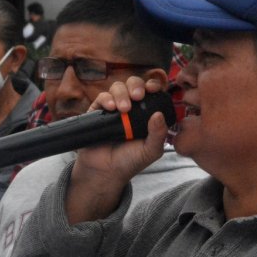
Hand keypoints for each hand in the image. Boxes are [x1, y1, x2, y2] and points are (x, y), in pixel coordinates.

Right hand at [66, 77, 167, 223]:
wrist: (106, 171)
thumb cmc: (130, 161)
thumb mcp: (151, 150)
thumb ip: (158, 134)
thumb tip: (159, 114)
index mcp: (145, 114)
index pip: (150, 92)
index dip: (152, 85)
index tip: (152, 89)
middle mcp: (130, 108)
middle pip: (133, 84)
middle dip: (136, 86)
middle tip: (138, 96)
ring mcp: (113, 109)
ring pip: (117, 87)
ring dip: (121, 93)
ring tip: (123, 109)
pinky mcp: (97, 112)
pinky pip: (101, 98)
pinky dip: (106, 99)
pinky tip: (110, 108)